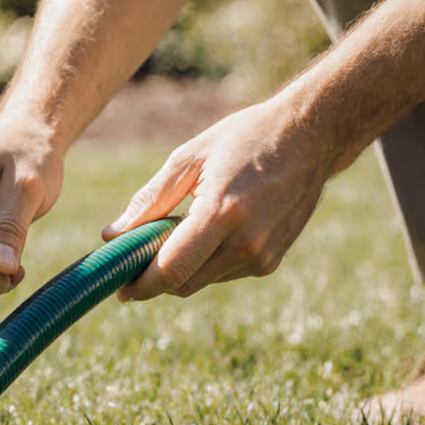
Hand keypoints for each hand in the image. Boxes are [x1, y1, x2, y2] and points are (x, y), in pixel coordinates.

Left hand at [102, 98, 347, 300]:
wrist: (312, 137)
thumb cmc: (245, 139)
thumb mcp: (189, 159)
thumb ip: (149, 200)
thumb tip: (112, 236)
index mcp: (222, 213)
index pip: (171, 269)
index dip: (141, 285)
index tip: (120, 288)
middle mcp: (246, 242)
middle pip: (183, 283)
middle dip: (153, 279)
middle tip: (133, 260)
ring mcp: (262, 256)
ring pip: (201, 281)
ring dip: (180, 268)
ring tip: (176, 231)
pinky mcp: (271, 262)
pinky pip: (222, 274)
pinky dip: (204, 262)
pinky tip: (208, 232)